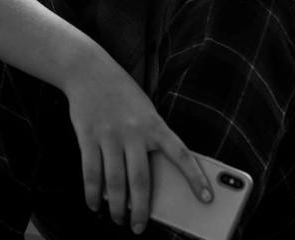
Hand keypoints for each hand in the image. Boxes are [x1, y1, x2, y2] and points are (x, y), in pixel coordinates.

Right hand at [63, 45, 212, 234]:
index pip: (181, 154)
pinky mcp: (88, 136)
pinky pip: (91, 173)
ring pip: (115, 182)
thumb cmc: (122, 93)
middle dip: (141, 210)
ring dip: (117, 207)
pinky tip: (94, 204)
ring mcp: (109, 135)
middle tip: (138, 228)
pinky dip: (92, 193)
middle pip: (141, 180)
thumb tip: (144, 182)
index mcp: (154, 123)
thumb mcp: (145, 110)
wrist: (90, 70)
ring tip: (117, 220)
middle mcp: (133, 131)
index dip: (195, 178)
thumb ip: (149, 140)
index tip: (207, 198)